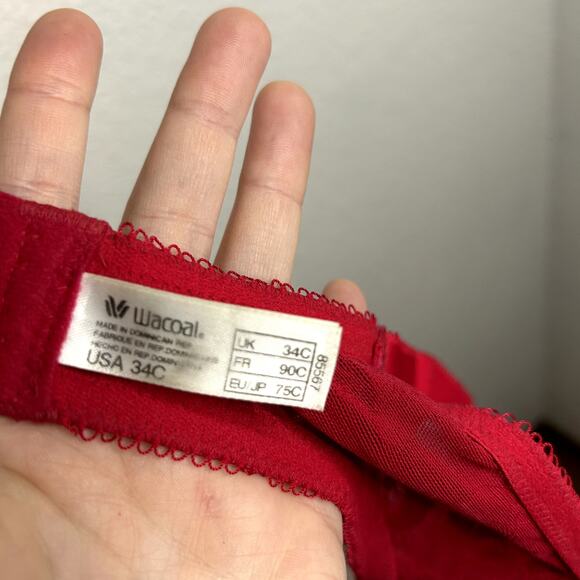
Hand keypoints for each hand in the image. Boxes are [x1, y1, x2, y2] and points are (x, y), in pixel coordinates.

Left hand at [0, 8, 367, 578]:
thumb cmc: (69, 569)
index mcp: (55, 346)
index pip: (40, 195)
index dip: (51, 109)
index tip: (73, 39)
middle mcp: (141, 350)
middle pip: (171, 196)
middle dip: (202, 108)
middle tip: (231, 40)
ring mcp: (217, 385)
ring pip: (254, 250)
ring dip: (275, 174)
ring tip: (288, 102)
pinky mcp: (285, 427)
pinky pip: (314, 352)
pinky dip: (330, 320)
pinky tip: (345, 288)